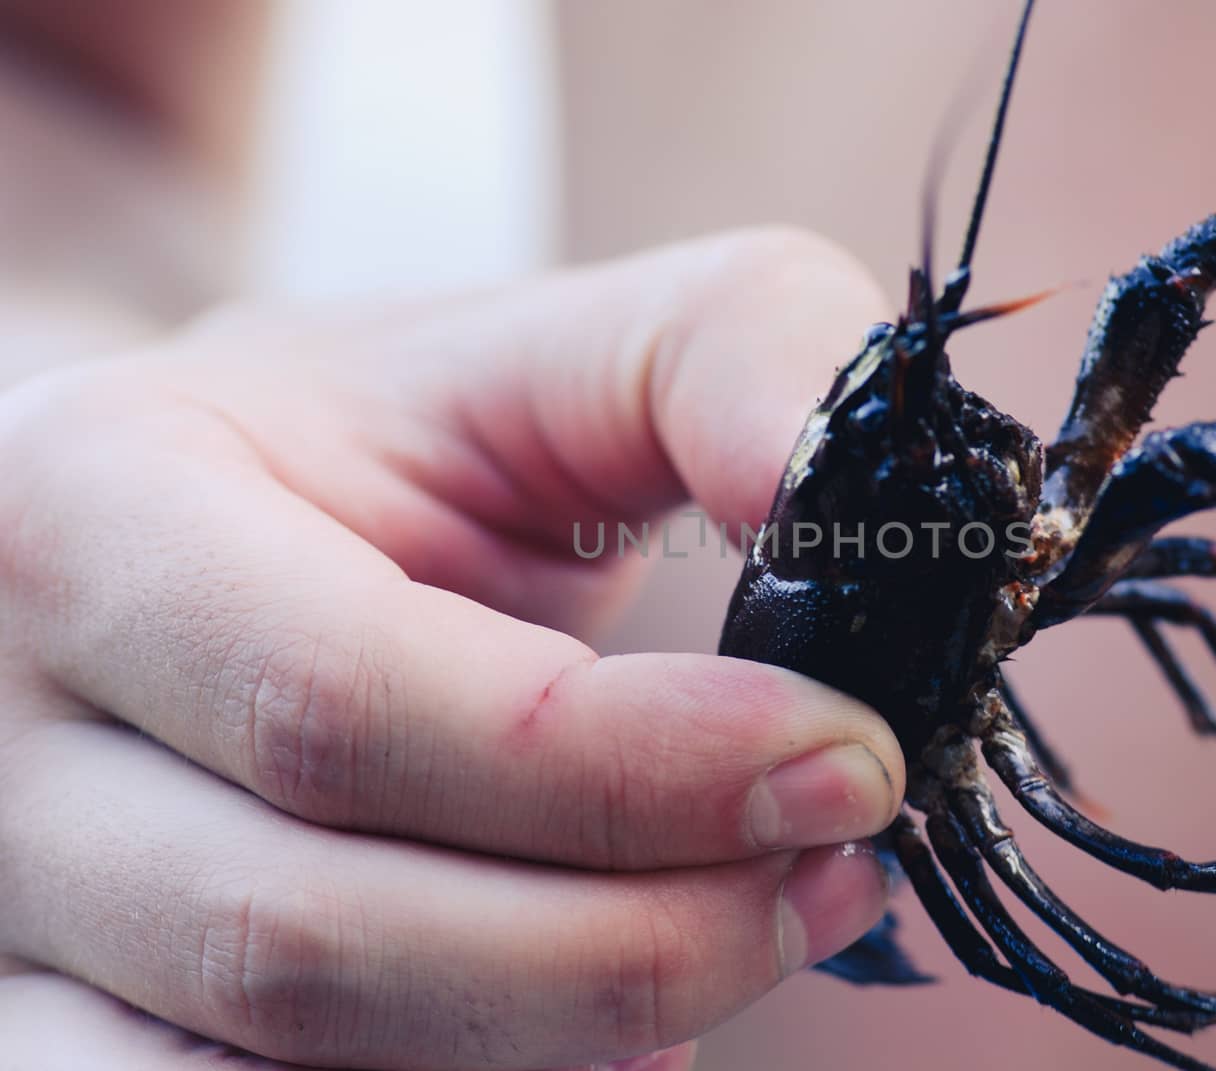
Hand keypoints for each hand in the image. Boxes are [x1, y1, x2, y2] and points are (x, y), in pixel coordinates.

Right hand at [0, 228, 903, 1069]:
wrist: (218, 522)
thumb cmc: (399, 438)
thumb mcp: (560, 346)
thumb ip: (735, 365)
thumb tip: (861, 508)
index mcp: (95, 509)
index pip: (347, 703)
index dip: (625, 772)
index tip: (848, 766)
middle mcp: (10, 733)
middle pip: (307, 934)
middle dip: (622, 941)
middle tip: (832, 876)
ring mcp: (17, 911)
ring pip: (266, 1070)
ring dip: (554, 1048)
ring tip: (743, 940)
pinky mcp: (59, 1020)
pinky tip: (616, 1043)